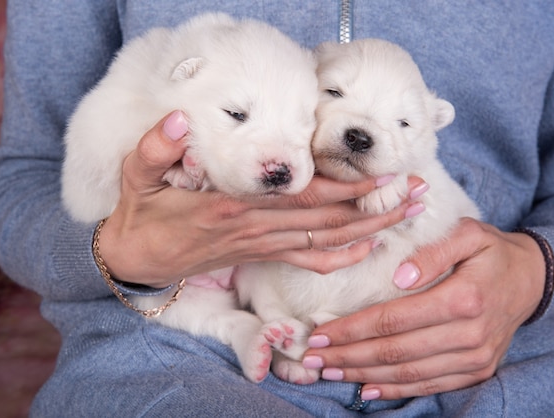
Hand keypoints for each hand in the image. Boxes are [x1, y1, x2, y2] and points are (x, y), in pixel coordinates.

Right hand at [98, 111, 426, 287]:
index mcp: (234, 205)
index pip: (302, 196)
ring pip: (325, 240)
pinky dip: (339, 257)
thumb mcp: (138, 174)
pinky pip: (306, 260)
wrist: (135, 260)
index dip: (346, 189)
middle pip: (328, 219)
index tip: (384, 176)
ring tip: (408, 214)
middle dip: (376, 207)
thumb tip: (180, 119)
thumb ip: (157, 146)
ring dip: (370, 228)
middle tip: (418, 192)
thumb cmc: (142, 214)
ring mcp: (261, 245)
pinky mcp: (259, 256)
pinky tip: (367, 249)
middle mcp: (256, 228)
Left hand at [303, 218, 545, 399]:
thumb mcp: (469, 234)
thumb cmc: (492, 251)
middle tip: (314, 358)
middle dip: (349, 355)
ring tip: (331, 372)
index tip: (320, 333)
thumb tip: (400, 277)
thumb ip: (434, 252)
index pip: (394, 319)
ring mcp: (476, 358)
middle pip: (396, 351)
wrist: (532, 279)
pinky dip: (397, 390)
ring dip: (365, 375)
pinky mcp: (478, 370)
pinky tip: (367, 389)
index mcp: (464, 298)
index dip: (353, 329)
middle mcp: (470, 334)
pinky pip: (431, 385)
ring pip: (409, 374)